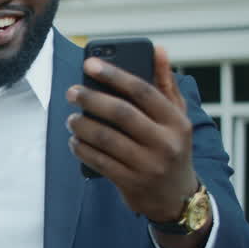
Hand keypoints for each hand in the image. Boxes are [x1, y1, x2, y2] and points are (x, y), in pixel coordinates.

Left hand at [66, 46, 199, 222]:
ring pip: (106, 139)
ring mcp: (148, 165)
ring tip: (71, 119)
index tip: (89, 64)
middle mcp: (165, 143)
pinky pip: (99, 161)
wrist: (177, 198)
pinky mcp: (131, 182)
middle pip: (121, 113)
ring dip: (82, 126)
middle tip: (71, 92)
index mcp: (177, 121)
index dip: (114, 75)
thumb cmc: (173, 148)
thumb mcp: (177, 118)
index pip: (144, 91)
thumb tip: (158, 49)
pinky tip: (75, 141)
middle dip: (91, 99)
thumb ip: (166, 84)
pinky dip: (82, 149)